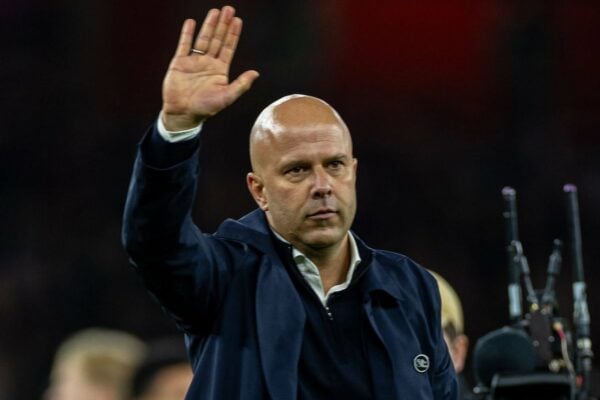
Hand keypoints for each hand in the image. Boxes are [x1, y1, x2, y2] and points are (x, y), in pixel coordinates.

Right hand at [161, 6, 258, 130]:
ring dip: (209, 25)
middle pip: (217, 39)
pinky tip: (192, 22)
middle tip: (229, 9)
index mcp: (220, 70)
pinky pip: (184, 45)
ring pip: (203, 39)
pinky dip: (187, 34)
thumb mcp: (226, 97)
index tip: (238, 21)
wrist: (183, 113)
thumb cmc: (205, 108)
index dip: (233, 34)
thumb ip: (241, 85)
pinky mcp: (180, 62)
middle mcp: (208, 63)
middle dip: (223, 24)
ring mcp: (194, 61)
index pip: (228, 48)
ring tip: (215, 11)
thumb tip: (256, 73)